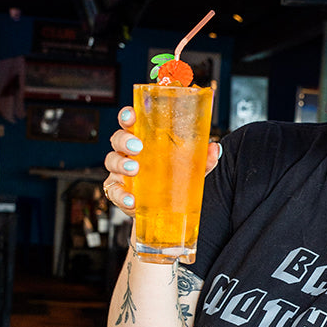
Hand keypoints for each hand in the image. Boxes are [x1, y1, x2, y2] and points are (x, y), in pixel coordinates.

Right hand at [103, 105, 220, 217]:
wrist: (165, 210)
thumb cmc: (172, 179)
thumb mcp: (189, 168)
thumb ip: (202, 159)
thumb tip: (215, 148)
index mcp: (143, 139)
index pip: (131, 122)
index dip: (128, 116)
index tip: (132, 115)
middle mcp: (127, 152)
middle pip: (117, 138)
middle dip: (124, 140)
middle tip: (137, 146)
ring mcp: (120, 171)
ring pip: (112, 161)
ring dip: (121, 164)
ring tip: (134, 169)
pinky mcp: (118, 191)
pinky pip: (114, 191)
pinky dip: (122, 196)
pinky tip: (132, 200)